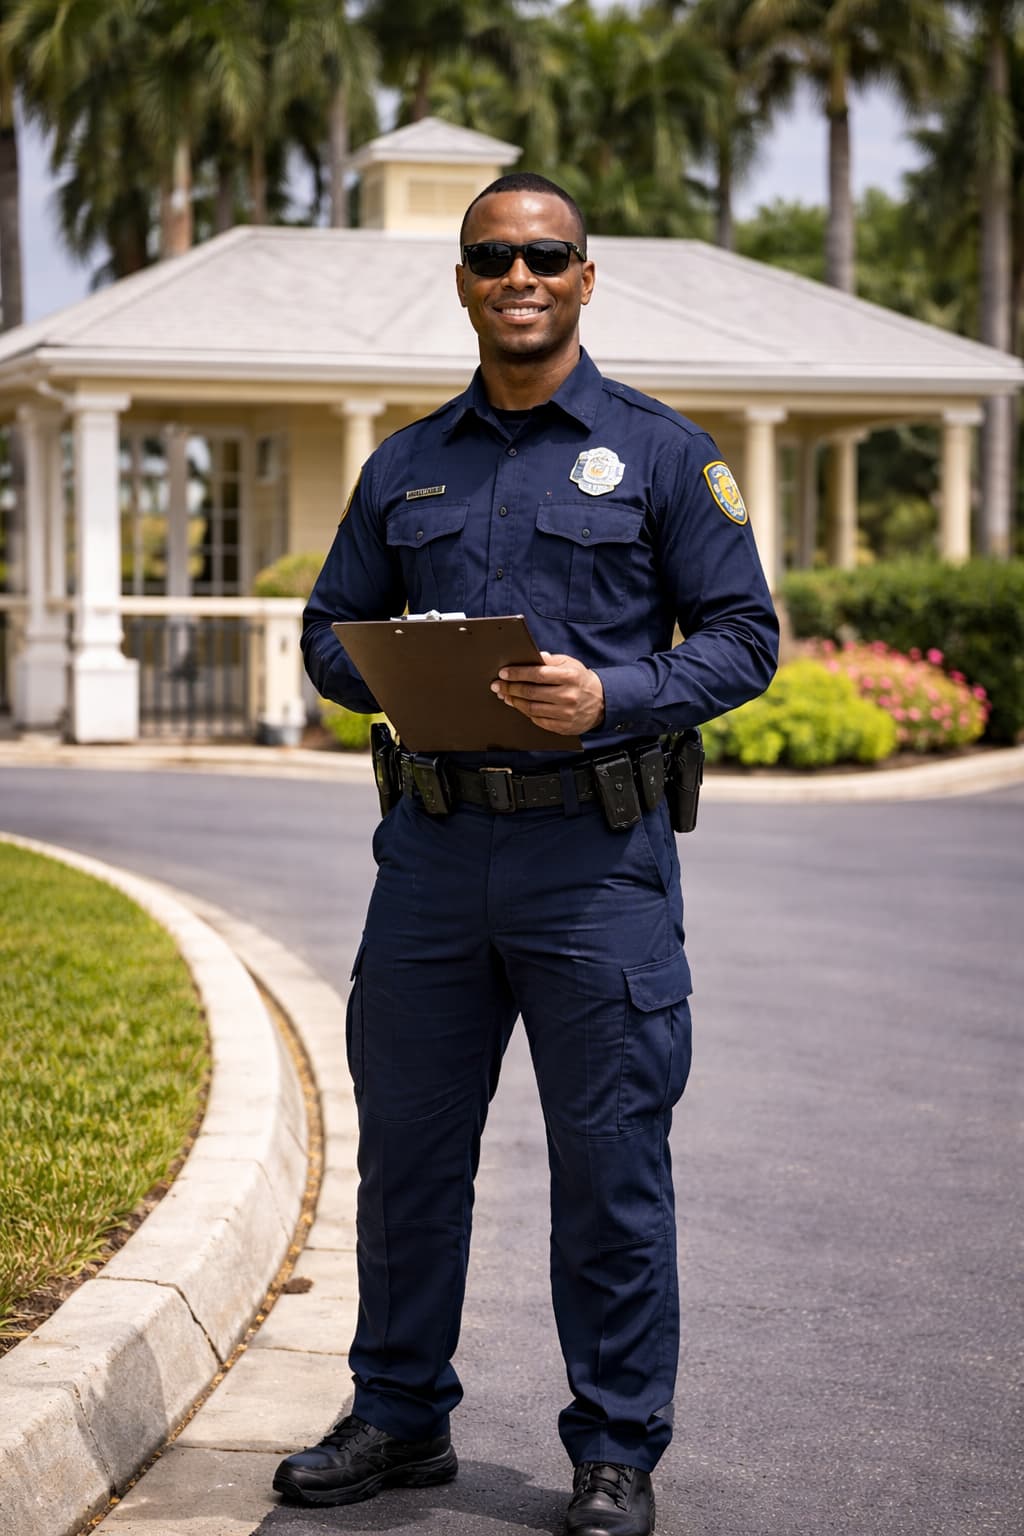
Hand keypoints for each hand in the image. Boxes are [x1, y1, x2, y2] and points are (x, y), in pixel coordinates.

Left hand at [490, 652, 604, 735]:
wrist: (601, 702)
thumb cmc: (580, 680)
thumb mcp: (569, 664)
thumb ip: (550, 660)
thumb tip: (532, 656)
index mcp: (570, 677)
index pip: (538, 674)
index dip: (518, 674)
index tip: (503, 673)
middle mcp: (568, 696)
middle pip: (532, 693)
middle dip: (511, 688)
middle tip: (498, 685)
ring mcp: (566, 714)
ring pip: (532, 708)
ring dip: (514, 702)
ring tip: (505, 695)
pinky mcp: (564, 727)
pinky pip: (539, 721)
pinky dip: (526, 713)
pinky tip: (519, 706)